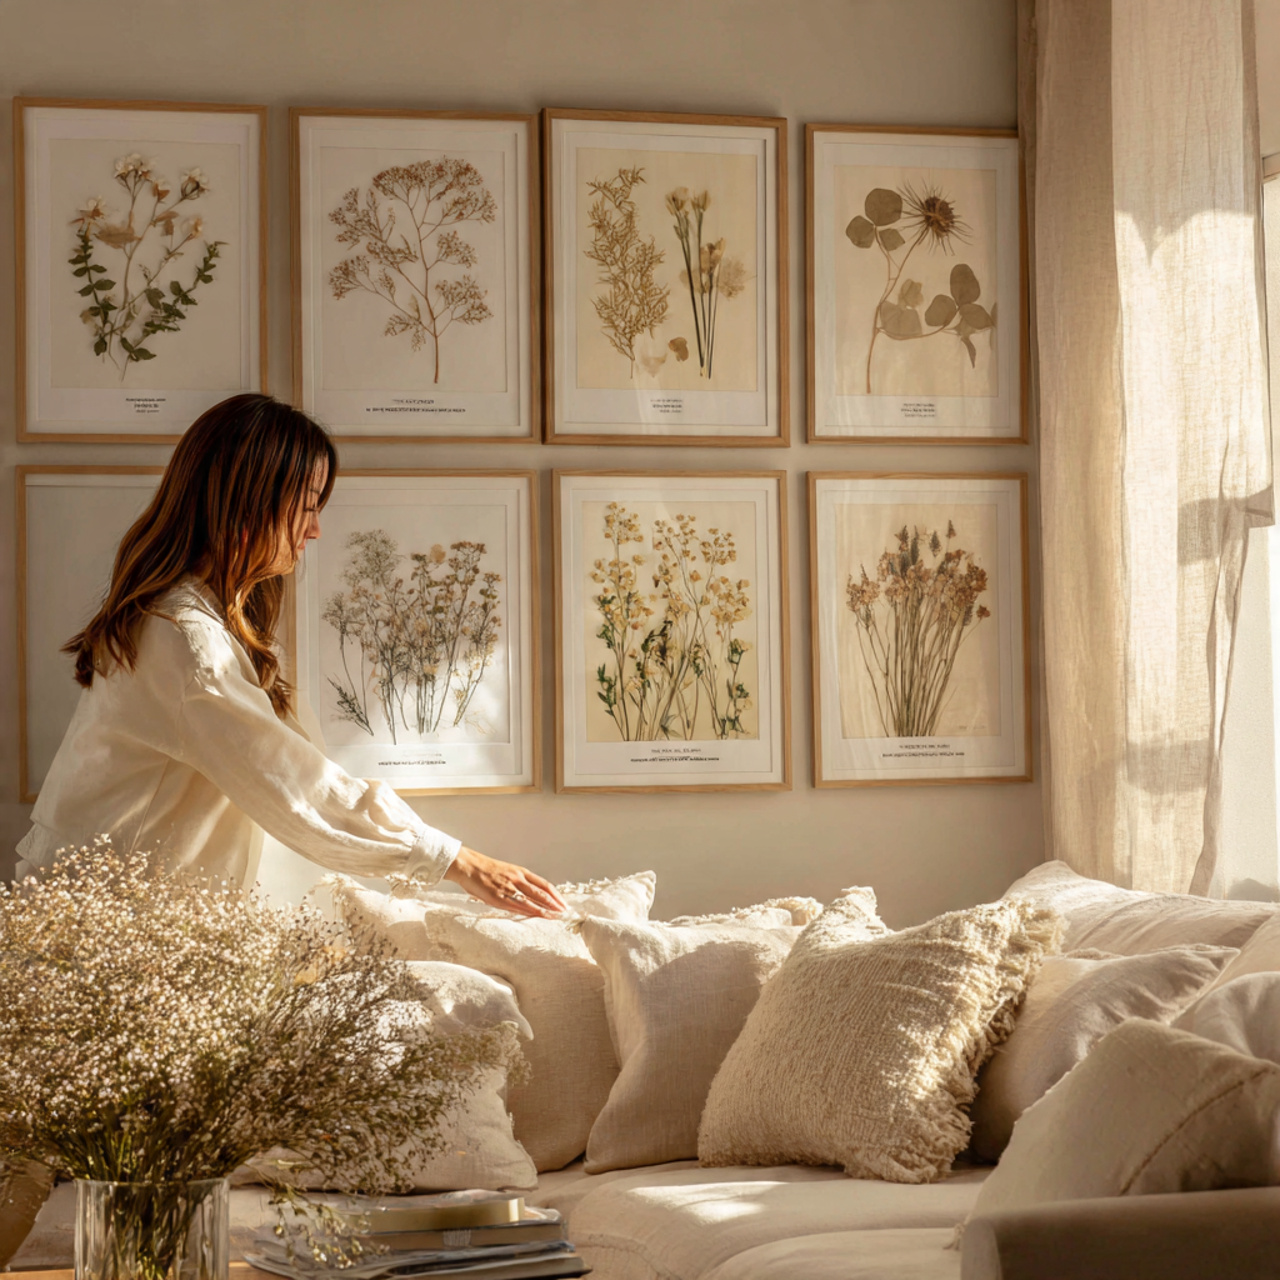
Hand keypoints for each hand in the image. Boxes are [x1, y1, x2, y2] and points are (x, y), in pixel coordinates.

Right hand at [443, 847, 567, 917]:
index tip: (563, 903)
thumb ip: (519, 882)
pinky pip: (516, 906)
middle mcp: (517, 879)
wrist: (469, 866)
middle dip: (555, 904)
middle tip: (564, 913)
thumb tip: (531, 895)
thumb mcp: (507, 872)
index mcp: (521, 872)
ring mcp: (508, 888)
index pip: (544, 885)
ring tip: (555, 918)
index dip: (555, 895)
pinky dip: (528, 912)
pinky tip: (536, 917)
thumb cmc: (487, 870)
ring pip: (531, 901)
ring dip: (545, 910)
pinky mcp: (498, 897)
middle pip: (541, 893)